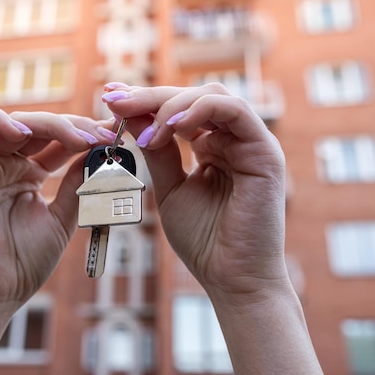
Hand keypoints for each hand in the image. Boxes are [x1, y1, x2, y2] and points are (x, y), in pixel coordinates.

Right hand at [0, 108, 115, 316]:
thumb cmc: (25, 263)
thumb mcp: (62, 218)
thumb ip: (76, 185)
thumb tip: (98, 154)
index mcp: (28, 176)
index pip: (56, 142)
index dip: (84, 134)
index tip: (113, 136)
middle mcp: (6, 166)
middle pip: (39, 128)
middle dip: (74, 126)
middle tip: (102, 134)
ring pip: (14, 123)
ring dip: (48, 124)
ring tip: (77, 138)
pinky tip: (27, 133)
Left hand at [104, 83, 287, 304]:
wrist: (231, 278)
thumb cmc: (203, 240)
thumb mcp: (169, 189)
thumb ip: (157, 153)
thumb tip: (132, 118)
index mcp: (211, 147)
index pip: (178, 110)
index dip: (143, 102)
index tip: (109, 101)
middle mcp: (231, 140)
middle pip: (191, 97)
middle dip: (149, 97)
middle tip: (115, 101)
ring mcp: (250, 143)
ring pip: (211, 96)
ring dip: (171, 105)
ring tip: (144, 129)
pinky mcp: (265, 151)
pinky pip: (234, 111)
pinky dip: (199, 111)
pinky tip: (171, 128)